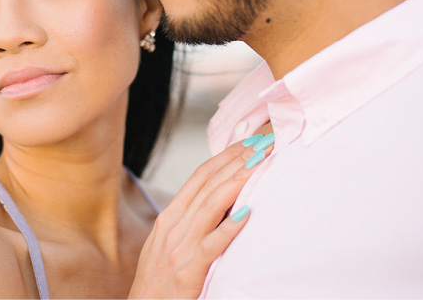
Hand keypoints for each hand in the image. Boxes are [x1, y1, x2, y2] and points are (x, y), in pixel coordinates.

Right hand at [128, 133, 273, 298]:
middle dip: (237, 160)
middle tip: (264, 142)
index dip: (225, 156)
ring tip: (259, 164)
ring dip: (237, 182)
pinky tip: (246, 215)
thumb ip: (190, 223)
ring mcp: (179, 248)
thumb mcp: (169, 244)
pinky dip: (228, 229)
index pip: (200, 176)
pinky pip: (210, 246)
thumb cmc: (159, 282)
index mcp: (170, 217)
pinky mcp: (187, 272)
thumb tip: (221, 202)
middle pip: (208, 184)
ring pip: (210, 206)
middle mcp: (174, 227)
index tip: (249, 141)